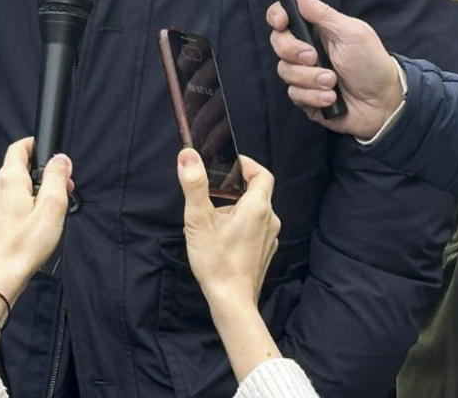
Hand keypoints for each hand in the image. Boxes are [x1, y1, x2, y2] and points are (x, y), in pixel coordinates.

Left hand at [0, 138, 71, 303]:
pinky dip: (17, 208)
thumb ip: (56, 178)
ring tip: (46, 212)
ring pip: (10, 188)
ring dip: (28, 193)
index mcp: (9, 179)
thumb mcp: (51, 209)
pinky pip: (3, 205)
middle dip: (39, 175)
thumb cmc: (24, 247)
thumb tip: (60, 159)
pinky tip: (28, 225)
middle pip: (17, 168)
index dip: (35, 146)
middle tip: (59, 190)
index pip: (18, 147)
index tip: (48, 153)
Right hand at [179, 150, 283, 382]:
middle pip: (258, 192)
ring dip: (237, 208)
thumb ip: (194, 185)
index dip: (247, 165)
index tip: (228, 164)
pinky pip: (256, 229)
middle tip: (212, 192)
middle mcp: (269, 220)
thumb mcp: (199, 220)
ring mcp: (269, 238)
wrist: (231, 302)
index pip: (262, 173)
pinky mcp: (264, 253)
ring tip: (213, 217)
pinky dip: (242, 226)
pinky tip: (222, 238)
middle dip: (235, 188)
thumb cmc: (216, 262)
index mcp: (258, 207)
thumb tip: (188, 155)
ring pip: (256, 212)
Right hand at [265, 0, 404, 139]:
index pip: (284, 16)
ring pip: (285, 72)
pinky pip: (295, 95)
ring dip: (310, 79)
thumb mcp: (351, 33)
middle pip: (278, 43)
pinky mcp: (306, 97)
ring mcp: (305, 74)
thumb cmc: (372, 64)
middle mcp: (306, 50)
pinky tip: (332, 97)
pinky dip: (314, 97)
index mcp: (316, 30)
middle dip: (294, 52)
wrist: (383, 103)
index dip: (277, 16)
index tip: (282, 22)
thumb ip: (322, 12)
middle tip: (315, 57)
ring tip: (333, 82)